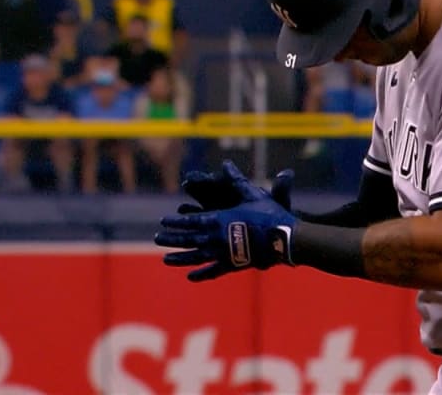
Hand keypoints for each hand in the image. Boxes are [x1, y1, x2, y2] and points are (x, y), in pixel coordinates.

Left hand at [157, 162, 296, 280]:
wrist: (284, 238)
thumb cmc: (269, 214)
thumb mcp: (252, 195)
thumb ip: (236, 181)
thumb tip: (226, 164)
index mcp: (219, 219)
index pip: (191, 221)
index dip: (176, 222)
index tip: (163, 222)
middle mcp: (216, 237)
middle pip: (188, 239)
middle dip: (171, 238)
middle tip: (157, 239)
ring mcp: (223, 253)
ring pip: (196, 257)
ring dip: (180, 258)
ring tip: (166, 259)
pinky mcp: (233, 264)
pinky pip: (213, 271)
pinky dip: (202, 274)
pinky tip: (191, 277)